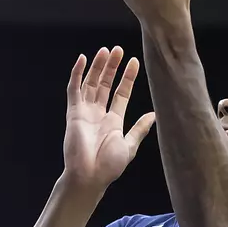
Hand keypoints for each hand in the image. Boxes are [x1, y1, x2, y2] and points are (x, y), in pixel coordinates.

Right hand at [62, 46, 155, 193]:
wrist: (90, 176)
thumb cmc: (109, 166)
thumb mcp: (129, 145)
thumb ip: (139, 129)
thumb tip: (154, 115)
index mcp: (113, 121)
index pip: (121, 93)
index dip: (127, 78)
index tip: (134, 62)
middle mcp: (98, 114)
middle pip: (105, 85)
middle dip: (112, 67)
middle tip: (118, 50)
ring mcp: (85, 112)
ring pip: (91, 83)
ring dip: (97, 67)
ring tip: (106, 50)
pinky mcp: (73, 113)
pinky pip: (73, 89)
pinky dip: (77, 74)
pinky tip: (83, 59)